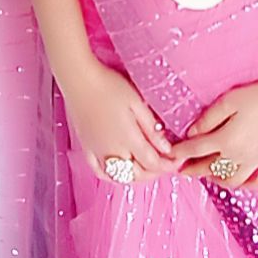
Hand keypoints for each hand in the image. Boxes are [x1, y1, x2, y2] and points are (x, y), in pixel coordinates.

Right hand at [61, 56, 185, 183]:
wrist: (80, 80)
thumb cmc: (109, 86)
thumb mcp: (137, 103)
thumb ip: (151, 128)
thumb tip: (166, 148)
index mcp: (128, 139)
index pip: (153, 163)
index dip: (168, 165)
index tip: (178, 159)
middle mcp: (112, 151)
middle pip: (138, 174)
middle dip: (156, 173)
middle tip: (167, 163)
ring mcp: (97, 152)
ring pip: (121, 177)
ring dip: (138, 176)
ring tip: (148, 166)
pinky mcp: (87, 149)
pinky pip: (100, 172)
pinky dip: (113, 177)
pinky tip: (121, 171)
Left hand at [171, 71, 257, 188]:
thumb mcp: (230, 100)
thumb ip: (208, 118)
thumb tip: (191, 133)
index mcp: (227, 139)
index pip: (196, 150)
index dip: (180, 152)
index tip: (170, 154)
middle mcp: (241, 156)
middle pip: (210, 168)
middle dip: (193, 169)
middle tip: (182, 168)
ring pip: (232, 180)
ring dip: (216, 178)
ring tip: (209, 172)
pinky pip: (256, 181)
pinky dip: (245, 183)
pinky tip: (238, 177)